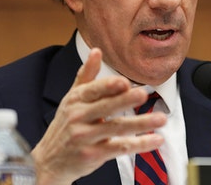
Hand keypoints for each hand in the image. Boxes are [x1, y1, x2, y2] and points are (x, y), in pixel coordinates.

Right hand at [31, 48, 166, 184]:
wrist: (49, 161)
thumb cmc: (65, 125)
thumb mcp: (71, 99)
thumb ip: (86, 76)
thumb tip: (96, 50)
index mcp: (75, 100)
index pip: (93, 90)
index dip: (108, 86)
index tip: (124, 81)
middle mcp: (78, 117)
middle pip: (105, 107)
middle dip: (125, 101)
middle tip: (144, 95)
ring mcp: (84, 137)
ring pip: (116, 128)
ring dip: (140, 123)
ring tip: (161, 119)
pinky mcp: (92, 155)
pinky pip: (119, 148)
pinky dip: (139, 144)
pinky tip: (156, 139)